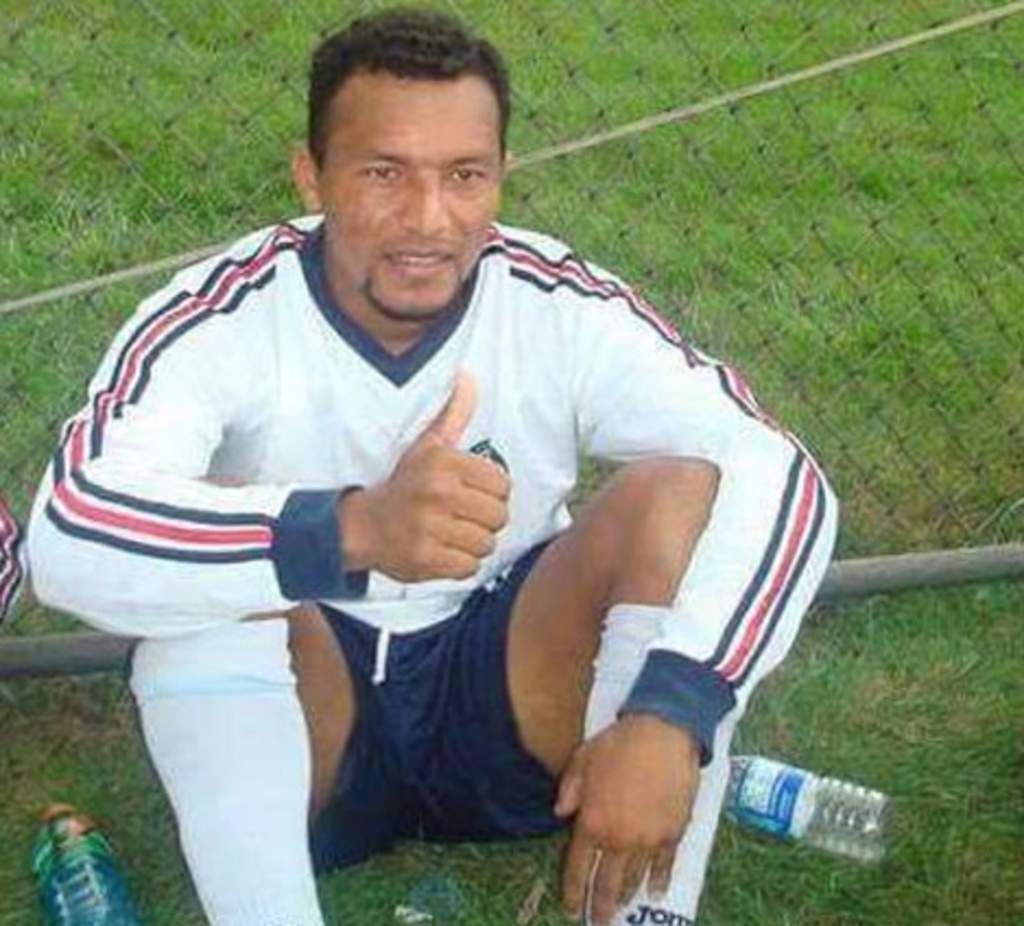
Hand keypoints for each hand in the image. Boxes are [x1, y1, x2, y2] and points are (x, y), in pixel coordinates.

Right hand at [342, 372, 508, 580]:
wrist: (362, 526)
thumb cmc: (404, 485)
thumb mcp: (426, 447)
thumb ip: (452, 416)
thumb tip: (468, 380)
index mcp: (444, 463)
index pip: (502, 485)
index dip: (492, 494)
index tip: (471, 495)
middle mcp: (438, 493)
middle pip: (498, 517)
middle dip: (484, 521)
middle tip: (462, 518)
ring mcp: (430, 528)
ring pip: (486, 544)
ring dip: (473, 544)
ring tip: (451, 535)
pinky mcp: (425, 559)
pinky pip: (469, 567)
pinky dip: (460, 564)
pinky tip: (443, 551)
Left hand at [555, 714, 700, 924]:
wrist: (662, 735)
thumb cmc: (618, 744)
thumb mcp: (581, 760)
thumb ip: (568, 790)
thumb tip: (559, 814)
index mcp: (591, 823)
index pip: (576, 868)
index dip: (572, 892)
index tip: (571, 909)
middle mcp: (618, 839)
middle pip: (605, 884)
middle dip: (599, 907)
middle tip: (597, 922)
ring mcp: (647, 841)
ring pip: (633, 879)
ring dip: (625, 896)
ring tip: (620, 907)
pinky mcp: (672, 835)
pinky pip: (663, 867)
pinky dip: (658, 882)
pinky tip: (654, 892)